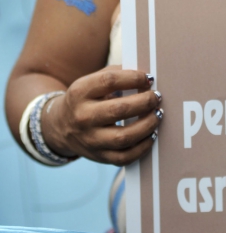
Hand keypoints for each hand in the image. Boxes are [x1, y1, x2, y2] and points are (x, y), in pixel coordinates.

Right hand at [41, 66, 162, 164]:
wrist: (60, 126)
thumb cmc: (86, 98)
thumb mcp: (92, 81)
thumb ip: (116, 75)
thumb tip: (146, 77)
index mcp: (80, 92)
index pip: (110, 81)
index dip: (134, 78)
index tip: (149, 78)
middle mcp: (82, 117)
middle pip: (120, 110)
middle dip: (145, 102)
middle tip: (157, 97)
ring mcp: (90, 140)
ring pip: (124, 137)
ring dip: (148, 125)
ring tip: (158, 114)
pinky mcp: (98, 157)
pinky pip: (125, 157)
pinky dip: (143, 147)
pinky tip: (152, 134)